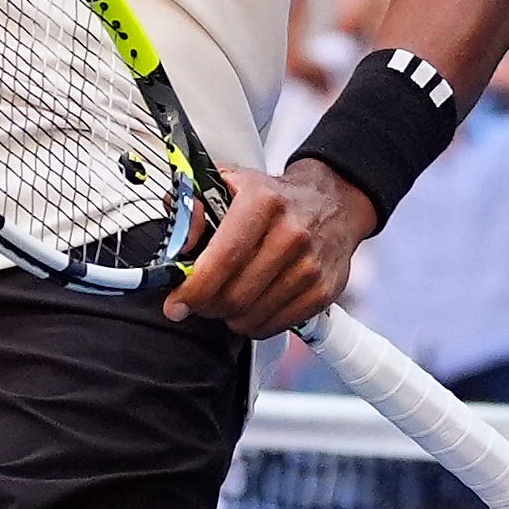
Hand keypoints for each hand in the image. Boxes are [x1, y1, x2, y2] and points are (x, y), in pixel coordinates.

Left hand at [164, 161, 372, 335]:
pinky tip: (250, 305)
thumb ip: (191, 205)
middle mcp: (290, 234)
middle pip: (235, 294)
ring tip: (224, 299)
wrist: (332, 202)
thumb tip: (178, 241)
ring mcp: (309, 266)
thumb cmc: (273, 197)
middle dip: (205, 304)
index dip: (194, 287)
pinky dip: (254, 324)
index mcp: (262, 202)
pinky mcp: (323, 291)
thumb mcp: (227, 183)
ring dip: (228, 316)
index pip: (224, 257)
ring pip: (252, 315)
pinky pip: (275, 325)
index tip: (176, 302)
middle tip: (196, 300)